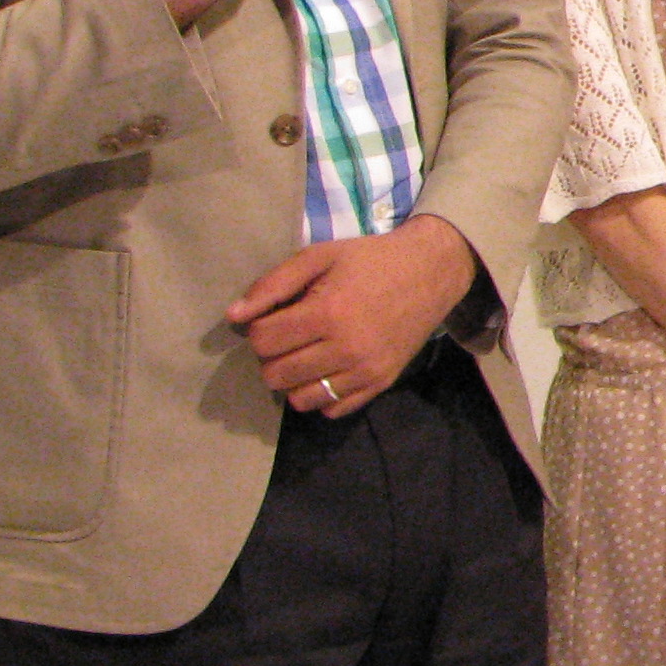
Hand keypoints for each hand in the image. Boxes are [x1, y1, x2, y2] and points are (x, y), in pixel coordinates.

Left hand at [229, 213, 475, 414]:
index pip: (263, 342)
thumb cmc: (371, 260)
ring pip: (300, 399)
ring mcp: (365, 371)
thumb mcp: (320, 256)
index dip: (257, 329)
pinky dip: (321, 395)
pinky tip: (327, 370)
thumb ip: (274, 284)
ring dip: (293, 380)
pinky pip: (332, 409)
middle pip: (276, 375)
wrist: (431, 270)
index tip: (273, 317)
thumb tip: (233, 316)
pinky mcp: (381, 383)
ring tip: (305, 356)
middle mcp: (346, 348)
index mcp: (327, 312)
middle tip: (288, 337)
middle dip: (271, 357)